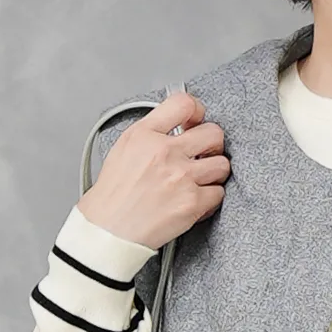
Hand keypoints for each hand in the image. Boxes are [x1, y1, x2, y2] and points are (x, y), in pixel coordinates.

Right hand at [76, 91, 231, 251]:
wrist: (110, 229)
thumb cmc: (115, 195)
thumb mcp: (125, 148)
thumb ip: (152, 133)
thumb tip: (179, 126)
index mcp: (145, 134)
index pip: (184, 103)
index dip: (198, 111)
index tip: (197, 121)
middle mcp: (165, 151)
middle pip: (213, 133)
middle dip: (212, 145)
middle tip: (204, 154)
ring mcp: (181, 177)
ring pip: (222, 164)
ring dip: (214, 173)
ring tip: (200, 179)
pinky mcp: (191, 203)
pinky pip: (218, 193)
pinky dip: (210, 198)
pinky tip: (196, 200)